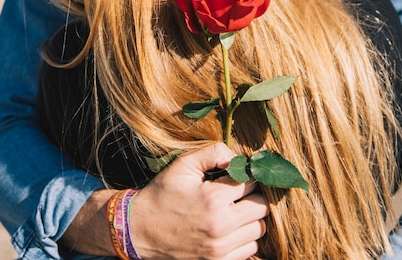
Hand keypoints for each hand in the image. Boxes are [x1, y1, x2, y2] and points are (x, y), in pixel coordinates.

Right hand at [132, 143, 268, 259]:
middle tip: (239, 191)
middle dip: (253, 195)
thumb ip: (214, 153)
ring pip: (259, 230)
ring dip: (251, 218)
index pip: (251, 182)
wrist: (140, 230)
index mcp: (213, 199)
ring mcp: (220, 250)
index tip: (237, 174)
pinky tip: (230, 228)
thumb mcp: (184, 165)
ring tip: (235, 209)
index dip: (246, 175)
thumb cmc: (163, 194)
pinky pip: (249, 250)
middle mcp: (220, 227)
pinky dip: (245, 238)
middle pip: (261, 207)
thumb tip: (238, 157)